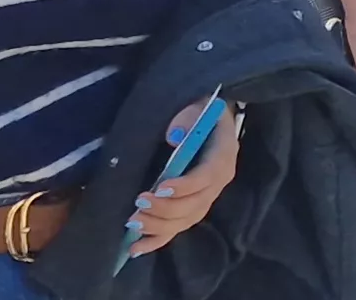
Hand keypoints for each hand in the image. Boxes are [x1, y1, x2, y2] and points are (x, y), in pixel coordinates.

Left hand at [126, 105, 240, 255]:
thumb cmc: (199, 111)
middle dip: (165, 209)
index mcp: (223, 156)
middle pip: (195, 205)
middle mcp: (218, 183)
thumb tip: (174, 136)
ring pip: (185, 221)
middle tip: (138, 202)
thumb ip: (187, 118)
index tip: (161, 187)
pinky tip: (135, 249)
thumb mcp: (196, 105)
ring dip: (158, 225)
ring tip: (132, 222)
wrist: (208, 119)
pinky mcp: (192, 208)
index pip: (207, 177)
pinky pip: (176, 229)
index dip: (185, 186)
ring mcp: (205, 198)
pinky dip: (156, 240)